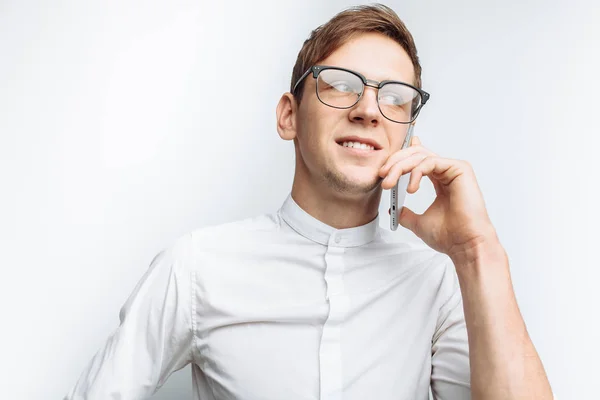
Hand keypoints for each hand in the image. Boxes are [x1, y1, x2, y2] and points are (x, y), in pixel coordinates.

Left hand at [379, 136, 497, 258]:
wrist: (464, 245)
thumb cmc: (449, 236)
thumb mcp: (418, 223)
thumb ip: (406, 214)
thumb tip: (394, 210)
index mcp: (440, 181)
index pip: (419, 159)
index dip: (401, 157)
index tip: (384, 169)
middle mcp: (447, 172)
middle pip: (416, 154)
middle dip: (395, 162)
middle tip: (382, 175)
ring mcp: (453, 169)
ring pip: (420, 156)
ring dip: (400, 167)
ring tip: (389, 183)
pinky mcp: (460, 169)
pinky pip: (430, 162)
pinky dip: (416, 172)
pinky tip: (411, 189)